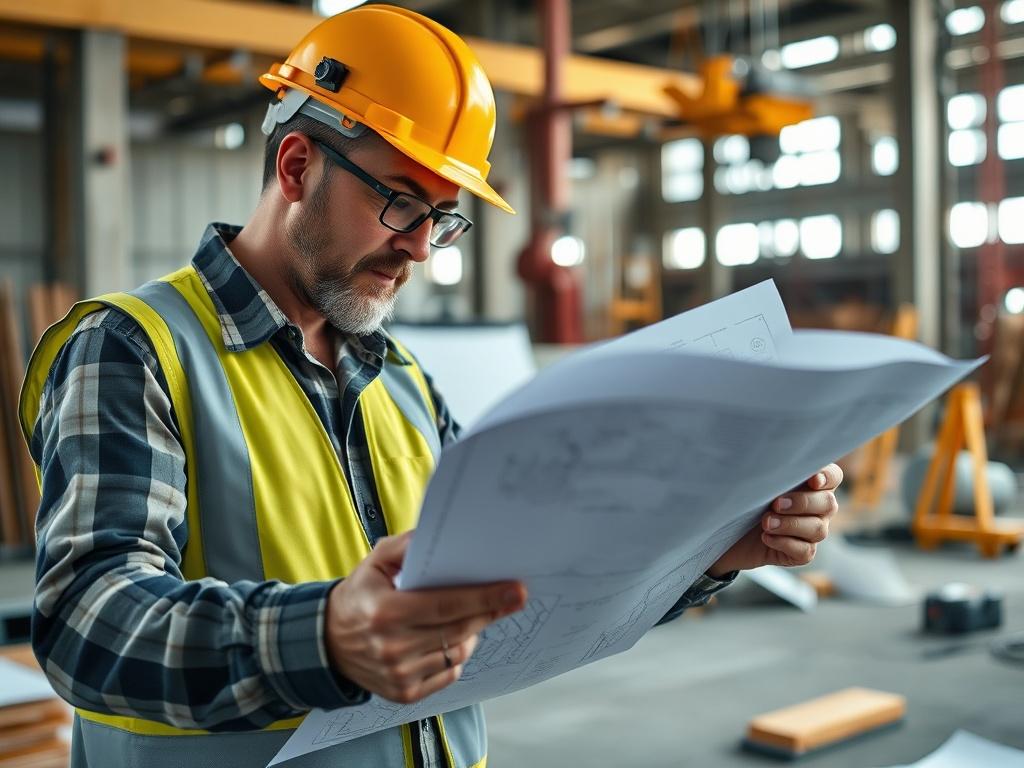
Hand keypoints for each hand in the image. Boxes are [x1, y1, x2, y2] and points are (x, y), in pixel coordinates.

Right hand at [325, 531, 527, 703]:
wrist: (328, 642)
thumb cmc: (360, 596)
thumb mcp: (375, 561)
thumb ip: (408, 546)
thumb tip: (442, 537)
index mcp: (385, 612)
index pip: (446, 605)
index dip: (484, 598)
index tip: (515, 591)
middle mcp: (392, 648)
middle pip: (459, 629)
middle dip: (490, 611)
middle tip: (512, 597)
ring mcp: (399, 674)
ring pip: (459, 651)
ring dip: (472, 632)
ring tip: (469, 615)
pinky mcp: (404, 694)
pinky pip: (449, 671)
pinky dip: (456, 653)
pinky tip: (447, 638)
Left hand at [707, 463, 842, 577]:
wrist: (729, 531)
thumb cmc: (745, 499)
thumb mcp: (754, 482)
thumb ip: (769, 470)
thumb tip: (771, 457)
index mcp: (812, 484)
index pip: (834, 476)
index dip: (828, 477)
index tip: (812, 480)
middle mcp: (818, 508)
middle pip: (828, 503)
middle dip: (802, 503)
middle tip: (775, 503)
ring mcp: (811, 532)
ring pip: (818, 529)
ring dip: (791, 524)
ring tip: (766, 522)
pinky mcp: (801, 554)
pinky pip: (805, 551)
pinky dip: (785, 543)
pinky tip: (767, 538)